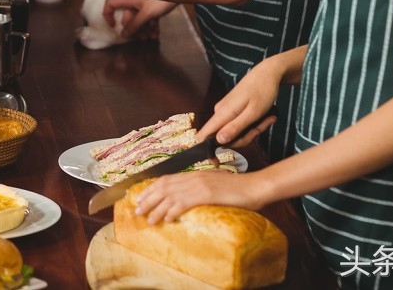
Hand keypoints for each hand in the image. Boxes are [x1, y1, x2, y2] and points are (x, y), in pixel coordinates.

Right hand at [103, 0, 174, 37]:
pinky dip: (151, 26)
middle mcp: (134, 0)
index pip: (110, 4)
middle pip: (128, 17)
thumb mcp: (147, 13)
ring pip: (139, 19)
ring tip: (151, 38)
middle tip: (141, 38)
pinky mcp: (154, 6)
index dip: (108, 14)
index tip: (113, 26)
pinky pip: (148, 18)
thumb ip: (135, 25)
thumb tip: (124, 35)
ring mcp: (144, 3)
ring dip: (144, 30)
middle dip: (133, 29)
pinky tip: (156, 34)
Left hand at [133, 167, 267, 223]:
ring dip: (157, 208)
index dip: (151, 188)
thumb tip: (187, 200)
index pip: (167, 179)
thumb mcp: (215, 185)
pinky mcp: (206, 193)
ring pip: (171, 196)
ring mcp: (200, 184)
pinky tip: (167, 218)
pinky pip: (185, 202)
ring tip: (148, 219)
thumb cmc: (238, 188)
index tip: (141, 197)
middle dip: (148, 198)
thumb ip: (200, 189)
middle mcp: (194, 177)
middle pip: (164, 186)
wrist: (256, 186)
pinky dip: (173, 210)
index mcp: (195, 174)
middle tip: (137, 210)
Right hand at [195, 59, 282, 148]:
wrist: (268, 73)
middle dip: (244, 138)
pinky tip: (264, 117)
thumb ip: (235, 128)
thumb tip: (218, 141)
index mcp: (222, 113)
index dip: (207, 151)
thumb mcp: (252, 113)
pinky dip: (251, 125)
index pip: (204, 135)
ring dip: (251, 131)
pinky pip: (239, 125)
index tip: (216, 164)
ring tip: (266, 119)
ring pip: (234, 132)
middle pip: (224, 138)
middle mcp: (220, 112)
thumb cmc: (262, 92)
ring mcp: (226, 111)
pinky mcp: (232, 110)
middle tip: (260, 128)